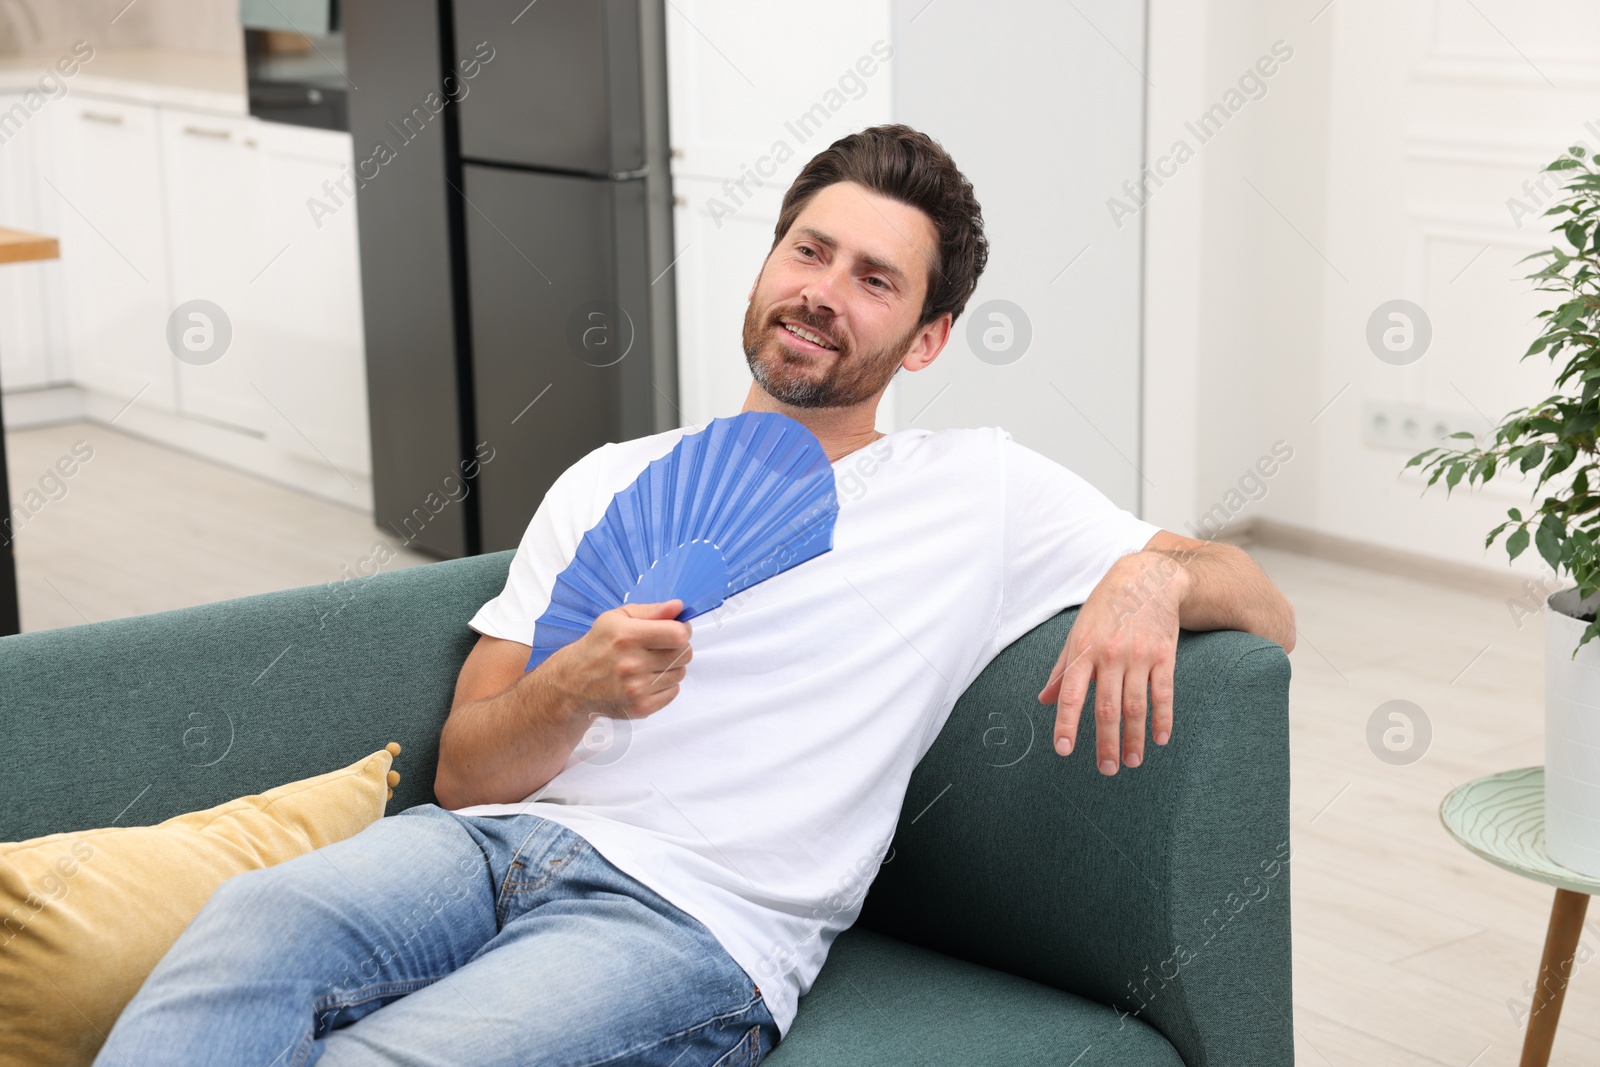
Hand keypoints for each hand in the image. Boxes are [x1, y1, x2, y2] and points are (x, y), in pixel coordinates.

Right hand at [547, 599, 693, 721]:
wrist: (574, 684)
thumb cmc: (598, 646)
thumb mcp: (617, 617)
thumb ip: (651, 611)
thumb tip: (678, 607)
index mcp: (627, 637)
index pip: (678, 635)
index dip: (683, 630)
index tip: (675, 629)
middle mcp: (632, 664)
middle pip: (684, 654)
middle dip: (679, 647)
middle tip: (662, 646)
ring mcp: (636, 689)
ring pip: (680, 673)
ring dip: (672, 666)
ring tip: (651, 663)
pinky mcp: (640, 707)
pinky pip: (673, 692)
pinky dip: (666, 684)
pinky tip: (648, 678)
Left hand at [1035, 552, 1185, 774]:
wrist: (1146, 578)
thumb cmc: (1105, 608)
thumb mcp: (1077, 632)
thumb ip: (1062, 669)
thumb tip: (1044, 700)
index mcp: (1083, 650)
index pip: (1072, 694)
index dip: (1067, 723)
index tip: (1064, 749)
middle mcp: (1110, 655)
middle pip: (1107, 707)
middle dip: (1106, 742)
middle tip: (1106, 769)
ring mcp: (1139, 656)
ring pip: (1135, 706)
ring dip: (1133, 738)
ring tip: (1131, 762)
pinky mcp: (1164, 655)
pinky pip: (1163, 693)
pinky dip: (1163, 718)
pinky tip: (1159, 739)